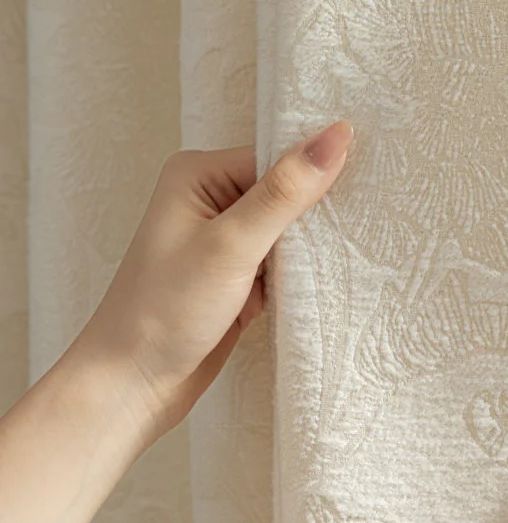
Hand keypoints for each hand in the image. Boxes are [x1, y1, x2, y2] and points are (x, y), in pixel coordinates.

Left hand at [79, 120, 353, 445]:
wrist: (133, 386)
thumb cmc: (164, 312)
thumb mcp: (231, 245)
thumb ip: (285, 192)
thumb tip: (337, 136)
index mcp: (198, 173)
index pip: (277, 158)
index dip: (316, 176)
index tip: (359, 194)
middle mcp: (210, 198)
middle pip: (286, 190)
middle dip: (315, 214)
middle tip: (357, 230)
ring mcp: (224, 239)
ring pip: (289, 229)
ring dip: (311, 248)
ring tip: (339, 260)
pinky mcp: (237, 274)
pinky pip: (284, 261)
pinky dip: (301, 274)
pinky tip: (319, 283)